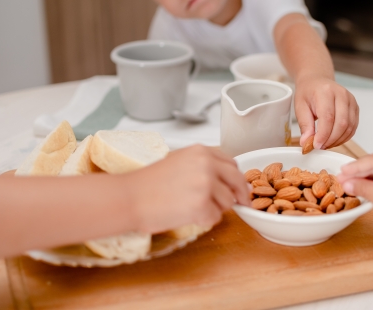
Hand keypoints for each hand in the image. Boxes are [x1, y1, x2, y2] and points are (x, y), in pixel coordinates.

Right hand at [125, 145, 249, 233]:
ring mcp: (206, 185)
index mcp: (201, 151)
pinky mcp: (203, 206)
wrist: (130, 198)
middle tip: (242, 203)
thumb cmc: (147, 183)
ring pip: (227, 202)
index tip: (238, 186)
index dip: (236, 177)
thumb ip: (202, 165)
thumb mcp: (178, 160)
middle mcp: (207, 165)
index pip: (232, 162)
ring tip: (190, 207)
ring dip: (215, 209)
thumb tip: (224, 179)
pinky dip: (205, 220)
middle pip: (237, 180)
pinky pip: (216, 218)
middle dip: (240, 194)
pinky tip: (187, 215)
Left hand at [294, 75, 358, 149]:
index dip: (323, 135)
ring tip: (325, 144)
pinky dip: (344, 137)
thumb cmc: (308, 92)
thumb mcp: (300, 106)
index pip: (328, 117)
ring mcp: (351, 101)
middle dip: (330, 140)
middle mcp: (342, 95)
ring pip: (349, 127)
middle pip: (341, 123)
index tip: (315, 145)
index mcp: (326, 92)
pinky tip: (334, 140)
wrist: (317, 81)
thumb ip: (304, 125)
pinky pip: (353, 127)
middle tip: (320, 146)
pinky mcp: (355, 108)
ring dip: (338, 140)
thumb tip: (306, 142)